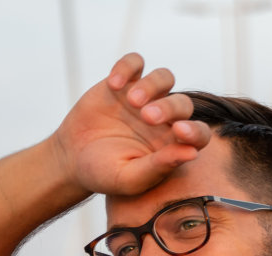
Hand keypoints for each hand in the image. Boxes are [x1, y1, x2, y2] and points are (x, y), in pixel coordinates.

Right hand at [51, 54, 211, 196]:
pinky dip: (127, 67)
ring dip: (152, 85)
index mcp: (174, 145)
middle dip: (168, 108)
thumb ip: (160, 166)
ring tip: (132, 101)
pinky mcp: (123, 83)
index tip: (180, 132)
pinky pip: (135, 63)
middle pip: (183, 103)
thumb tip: (192, 153)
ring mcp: (146, 98)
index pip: (199, 134)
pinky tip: (114, 84)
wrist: (73, 158)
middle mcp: (166, 120)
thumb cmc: (106, 174)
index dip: (195, 131)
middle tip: (147, 117)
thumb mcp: (131, 177)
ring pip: (164, 78)